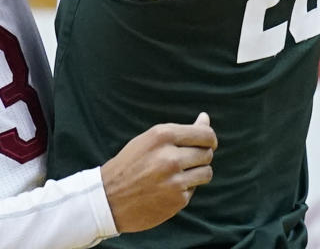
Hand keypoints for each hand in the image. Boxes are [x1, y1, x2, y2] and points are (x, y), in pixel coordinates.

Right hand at [101, 112, 215, 231]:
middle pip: (207, 153)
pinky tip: (169, 188)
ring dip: (198, 172)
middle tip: (188, 159)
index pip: (204, 134)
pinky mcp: (178, 200)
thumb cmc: (130, 163)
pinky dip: (186, 188)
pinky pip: (193, 190)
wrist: (110, 197)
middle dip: (202, 155)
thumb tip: (205, 118)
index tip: (208, 142)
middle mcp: (170, 157)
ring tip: (180, 173)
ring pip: (206, 172)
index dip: (210, 138)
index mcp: (162, 135)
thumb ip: (179, 131)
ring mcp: (175, 180)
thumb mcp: (150, 139)